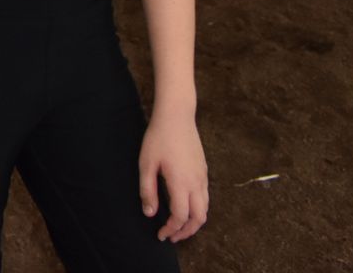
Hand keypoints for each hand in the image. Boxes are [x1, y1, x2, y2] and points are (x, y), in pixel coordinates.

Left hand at [140, 107, 208, 241]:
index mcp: (181, 183)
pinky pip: (205, 197)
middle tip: (172, 236)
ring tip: (178, 226)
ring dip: (194, 222)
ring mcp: (203, 177)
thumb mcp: (146, 164)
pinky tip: (184, 206)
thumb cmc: (158, 138)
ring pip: (205, 209)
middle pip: (199, 218)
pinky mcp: (204, 171)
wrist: (177, 116)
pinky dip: (197, 209)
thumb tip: (149, 213)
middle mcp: (197, 183)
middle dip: (187, 232)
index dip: (171, 229)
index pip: (181, 217)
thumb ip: (147, 190)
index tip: (161, 235)